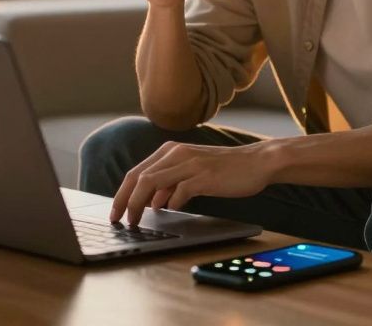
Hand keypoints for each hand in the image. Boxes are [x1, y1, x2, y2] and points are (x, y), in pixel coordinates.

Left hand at [109, 140, 276, 226]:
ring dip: (139, 204)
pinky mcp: (204, 176)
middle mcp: (176, 154)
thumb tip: (152, 201)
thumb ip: (170, 183)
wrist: (256, 162)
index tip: (115, 212)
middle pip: (138, 177)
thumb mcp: (191, 171)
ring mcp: (190, 164)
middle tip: (117, 219)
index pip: (136, 172)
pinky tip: (170, 210)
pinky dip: (171, 202)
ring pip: (152, 182)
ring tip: (137, 220)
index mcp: (170, 151)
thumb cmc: (223, 169)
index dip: (121, 193)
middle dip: (124, 200)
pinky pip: (180, 191)